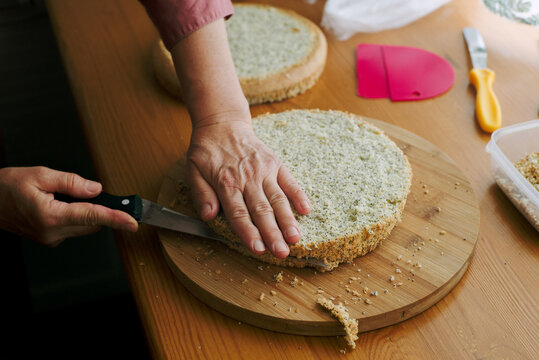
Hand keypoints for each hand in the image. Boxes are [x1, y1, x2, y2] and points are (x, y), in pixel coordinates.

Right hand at [0, 166, 137, 246]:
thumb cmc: (5, 187)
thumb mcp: (40, 175)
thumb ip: (72, 182)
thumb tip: (95, 189)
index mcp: (51, 216)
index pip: (92, 216)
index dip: (116, 219)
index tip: (132, 222)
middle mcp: (53, 233)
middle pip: (92, 222)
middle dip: (97, 207)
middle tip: (84, 190)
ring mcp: (51, 239)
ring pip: (84, 226)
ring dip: (84, 211)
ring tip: (60, 195)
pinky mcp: (49, 239)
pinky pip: (73, 227)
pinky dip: (74, 215)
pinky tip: (56, 204)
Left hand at [186, 113, 311, 257]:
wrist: (222, 123)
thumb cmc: (206, 151)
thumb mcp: (193, 171)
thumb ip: (201, 194)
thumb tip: (209, 216)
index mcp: (226, 182)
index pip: (238, 213)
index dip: (249, 233)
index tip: (258, 249)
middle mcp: (247, 178)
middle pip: (261, 210)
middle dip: (273, 233)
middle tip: (282, 252)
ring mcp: (264, 170)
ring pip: (277, 199)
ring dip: (288, 220)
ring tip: (296, 238)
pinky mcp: (275, 163)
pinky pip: (289, 181)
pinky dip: (299, 195)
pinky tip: (307, 210)